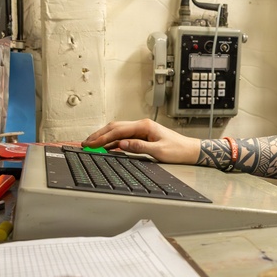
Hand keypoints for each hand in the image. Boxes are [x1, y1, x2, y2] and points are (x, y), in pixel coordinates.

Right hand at [83, 119, 200, 164]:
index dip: (102, 137)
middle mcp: (142, 125)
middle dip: (99, 135)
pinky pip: (124, 137)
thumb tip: (120, 145)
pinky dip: (113, 141)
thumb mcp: (158, 151)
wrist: (190, 150)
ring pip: (118, 131)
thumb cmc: (178, 150)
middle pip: (115, 127)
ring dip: (105, 137)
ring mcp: (142, 129)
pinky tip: (106, 147)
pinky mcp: (143, 135)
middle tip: (86, 143)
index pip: (118, 130)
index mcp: (144, 126)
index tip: (91, 144)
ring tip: (92, 144)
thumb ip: (138, 147)